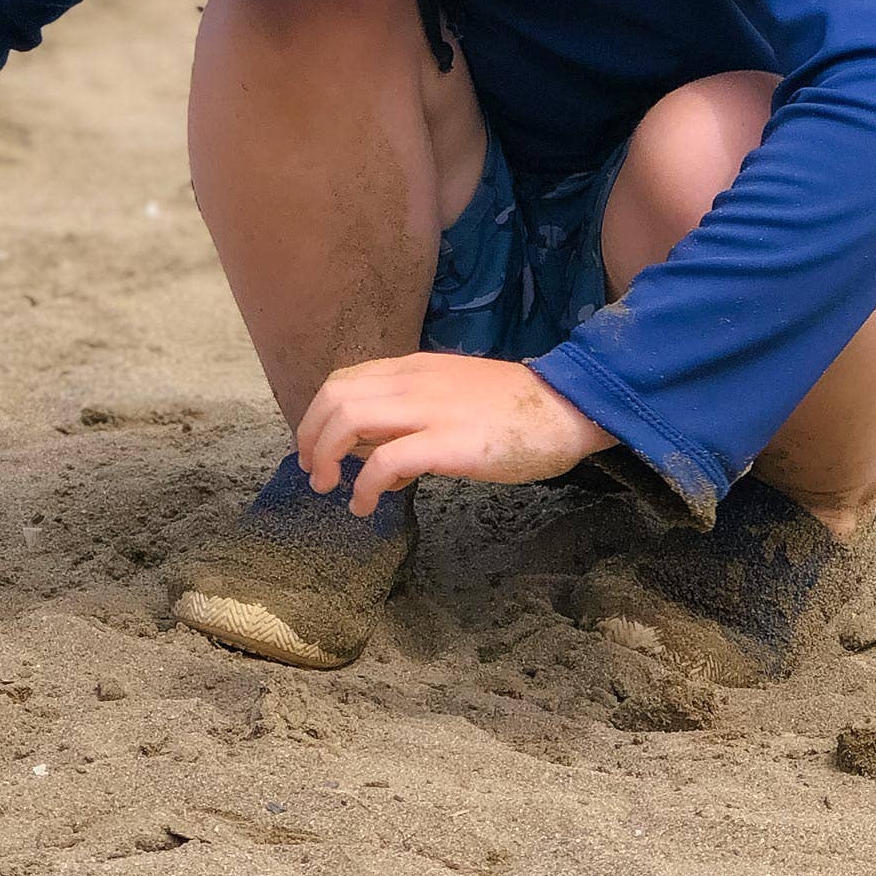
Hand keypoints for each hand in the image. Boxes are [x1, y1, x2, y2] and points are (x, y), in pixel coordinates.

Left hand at [295, 352, 615, 515]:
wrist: (564, 407)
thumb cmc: (513, 408)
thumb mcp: (452, 394)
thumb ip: (414, 414)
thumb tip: (381, 459)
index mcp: (413, 369)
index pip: (344, 380)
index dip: (319, 415)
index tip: (318, 447)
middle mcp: (413, 382)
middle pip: (335, 397)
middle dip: (311, 436)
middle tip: (315, 473)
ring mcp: (429, 410)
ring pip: (349, 420)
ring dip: (326, 456)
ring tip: (329, 488)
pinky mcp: (447, 443)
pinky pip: (385, 460)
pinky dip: (364, 486)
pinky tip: (365, 505)